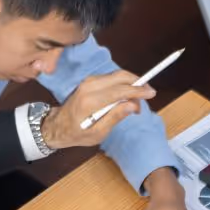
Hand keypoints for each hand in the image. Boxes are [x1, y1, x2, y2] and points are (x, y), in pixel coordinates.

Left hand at [42, 71, 156, 149]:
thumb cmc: (76, 133)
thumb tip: (133, 105)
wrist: (57, 126)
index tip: (152, 93)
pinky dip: (122, 84)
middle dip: (138, 83)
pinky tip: (126, 97)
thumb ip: (115, 117)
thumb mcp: (97, 133)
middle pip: (121, 76)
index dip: (138, 90)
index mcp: (91, 101)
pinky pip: (111, 78)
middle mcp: (89, 86)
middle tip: (147, 96)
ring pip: (117, 76)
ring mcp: (88, 81)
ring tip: (136, 102)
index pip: (120, 90)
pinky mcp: (90, 81)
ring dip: (131, 85)